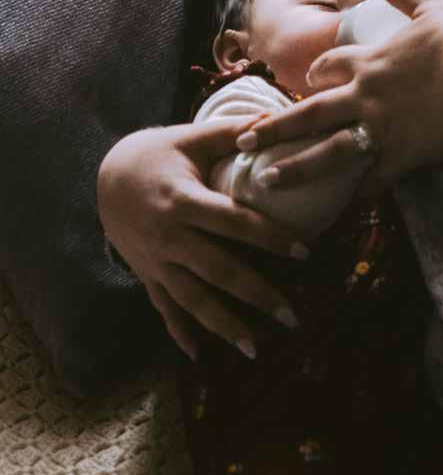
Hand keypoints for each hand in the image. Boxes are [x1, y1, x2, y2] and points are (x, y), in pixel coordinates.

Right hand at [97, 121, 307, 362]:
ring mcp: (155, 261)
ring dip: (224, 326)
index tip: (304, 253)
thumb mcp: (191, 137)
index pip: (235, 224)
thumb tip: (276, 117)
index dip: (270, 238)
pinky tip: (200, 357)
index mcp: (184, 200)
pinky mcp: (147, 274)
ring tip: (256, 349)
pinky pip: (164, 309)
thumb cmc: (159, 153)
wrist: (105, 175)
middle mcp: (169, 237)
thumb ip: (232, 131)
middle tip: (292, 316)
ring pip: (192, 300)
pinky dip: (180, 334)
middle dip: (257, 295)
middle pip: (219, 271)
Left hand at [238, 0, 442, 202]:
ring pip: (325, 152)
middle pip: (309, 113)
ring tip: (265, 180)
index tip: (308, 78)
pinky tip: (342, 206)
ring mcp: (379, 130)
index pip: (330, 65)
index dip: (316, 70)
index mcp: (369, 62)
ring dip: (294, 167)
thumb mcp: (428, 5)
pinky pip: (372, 180)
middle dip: (274, 126)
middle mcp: (364, 97)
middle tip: (244, 139)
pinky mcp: (400, 157)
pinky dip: (358, 193)